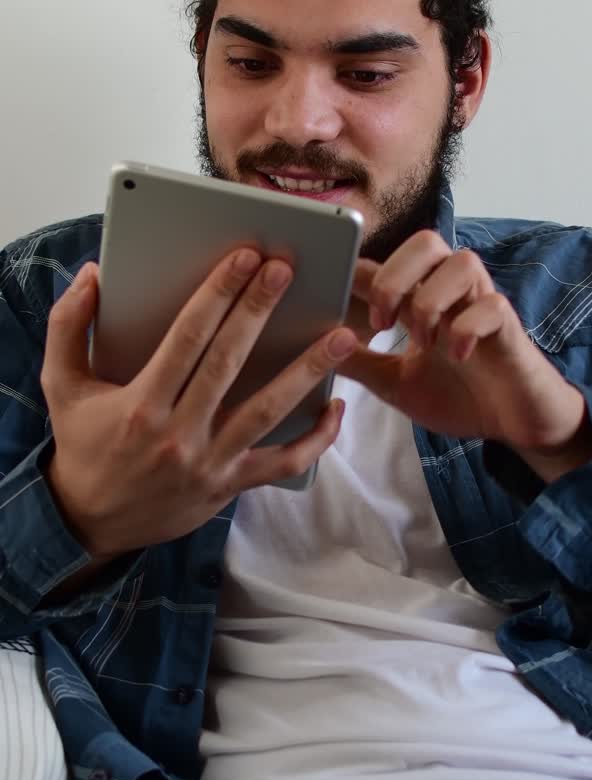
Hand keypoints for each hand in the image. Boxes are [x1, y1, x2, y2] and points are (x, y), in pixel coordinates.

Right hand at [41, 249, 357, 558]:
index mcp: (141, 403)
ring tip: (342, 337)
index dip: (217, 293)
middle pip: (228, 362)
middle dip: (258, 312)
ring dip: (309, 371)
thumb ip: (68, 327)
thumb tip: (92, 276)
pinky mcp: (230, 485)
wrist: (89, 521)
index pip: (186, 337)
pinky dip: (316, 439)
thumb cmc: (82, 445)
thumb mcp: (61, 385)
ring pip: (268, 410)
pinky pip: (284, 463)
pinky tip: (336, 408)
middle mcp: (179, 433)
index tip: (244, 258)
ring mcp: (210, 462)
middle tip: (286, 270)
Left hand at [339, 232, 591, 479]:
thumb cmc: (460, 395)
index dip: (358, 271)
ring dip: (432, 300)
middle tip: (382, 321)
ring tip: (424, 342)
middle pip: (427, 242)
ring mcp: (483, 306)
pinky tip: (457, 356)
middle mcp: (452, 294)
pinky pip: (492, 305)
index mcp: (422, 300)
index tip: (334, 299)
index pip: (387, 264)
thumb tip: (315, 349)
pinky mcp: (509, 328)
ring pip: (461, 262)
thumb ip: (360, 363)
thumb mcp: (394, 383)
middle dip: (396, 276)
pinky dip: (468, 327)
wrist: (512, 423)